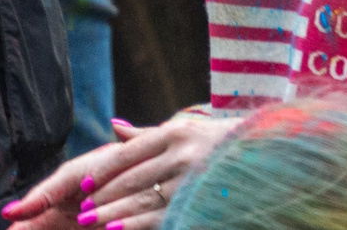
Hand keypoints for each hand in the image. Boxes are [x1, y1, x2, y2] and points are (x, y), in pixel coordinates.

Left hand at [3, 113, 230, 227]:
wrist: (266, 155)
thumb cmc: (216, 142)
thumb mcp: (183, 131)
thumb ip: (145, 134)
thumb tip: (112, 125)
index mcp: (173, 134)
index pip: (129, 154)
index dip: (104, 170)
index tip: (84, 184)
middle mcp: (182, 154)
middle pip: (133, 179)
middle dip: (104, 196)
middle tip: (81, 210)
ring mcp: (193, 179)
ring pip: (145, 200)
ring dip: (115, 213)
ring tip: (92, 222)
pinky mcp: (202, 201)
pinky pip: (164, 215)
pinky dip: (139, 224)